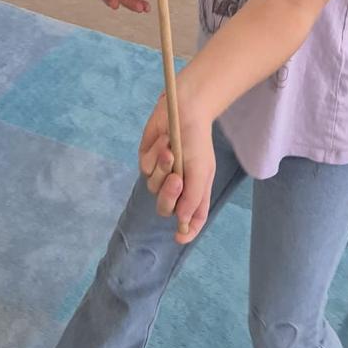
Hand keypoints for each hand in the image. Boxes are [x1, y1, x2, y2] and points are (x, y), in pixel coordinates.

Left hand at [139, 91, 216, 244]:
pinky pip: (146, 168)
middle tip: (176, 179)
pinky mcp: (148, 160)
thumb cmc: (197, 140)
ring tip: (171, 149)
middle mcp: (177, 186)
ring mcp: (161, 174)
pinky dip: (155, 154)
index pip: (190, 219)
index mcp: (195, 190)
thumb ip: (193, 197)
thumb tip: (181, 222)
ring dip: (163, 168)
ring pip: (154, 187)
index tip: (179, 238)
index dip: (186, 231)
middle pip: (166, 208)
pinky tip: (164, 140)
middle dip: (169, 196)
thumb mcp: (201, 170)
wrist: (184, 110)